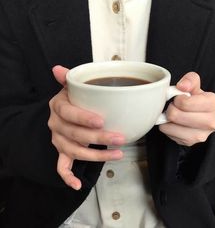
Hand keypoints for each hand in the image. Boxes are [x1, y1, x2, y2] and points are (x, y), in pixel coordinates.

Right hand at [48, 65, 124, 189]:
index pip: (68, 113)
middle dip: (98, 137)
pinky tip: (78, 185)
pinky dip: (68, 177)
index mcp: (58, 107)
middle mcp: (56, 125)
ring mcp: (58, 140)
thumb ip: (68, 79)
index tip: (101, 120)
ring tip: (118, 154)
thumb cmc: (72, 100)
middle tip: (119, 138)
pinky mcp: (62, 152)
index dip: (83, 118)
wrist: (64, 112)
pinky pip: (61, 167)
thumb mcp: (71, 88)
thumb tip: (57, 68)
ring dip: (96, 155)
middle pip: (75, 134)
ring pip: (74, 151)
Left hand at [159, 72, 214, 145]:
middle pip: (175, 115)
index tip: (179, 98)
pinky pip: (167, 133)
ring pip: (169, 126)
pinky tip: (173, 122)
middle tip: (175, 106)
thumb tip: (182, 86)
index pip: (184, 103)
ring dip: (167, 118)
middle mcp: (210, 122)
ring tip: (174, 114)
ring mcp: (200, 135)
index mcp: (213, 104)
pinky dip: (166, 126)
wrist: (199, 115)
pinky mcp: (189, 142)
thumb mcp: (194, 85)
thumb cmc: (195, 99)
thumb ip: (190, 80)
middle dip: (171, 108)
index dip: (177, 99)